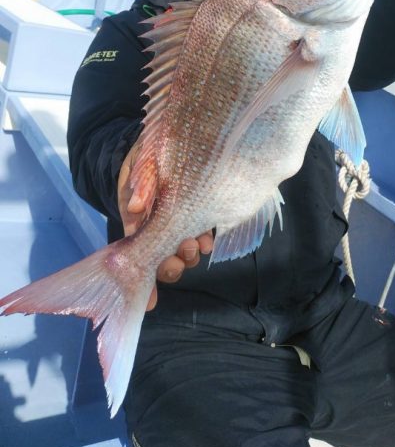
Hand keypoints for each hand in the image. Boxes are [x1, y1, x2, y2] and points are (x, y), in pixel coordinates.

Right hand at [118, 142, 212, 309]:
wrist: (163, 145)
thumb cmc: (145, 158)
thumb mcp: (140, 166)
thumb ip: (140, 184)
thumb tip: (135, 207)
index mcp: (137, 224)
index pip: (137, 258)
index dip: (143, 283)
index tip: (150, 300)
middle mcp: (157, 230)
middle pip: (163, 261)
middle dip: (172, 265)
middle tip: (181, 251)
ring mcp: (178, 224)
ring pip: (182, 252)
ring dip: (189, 254)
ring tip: (197, 244)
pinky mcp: (198, 214)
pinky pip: (200, 236)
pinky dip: (204, 243)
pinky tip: (208, 241)